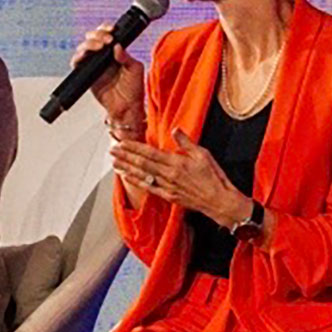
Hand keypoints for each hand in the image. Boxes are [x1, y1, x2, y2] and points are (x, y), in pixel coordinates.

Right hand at [71, 21, 146, 128]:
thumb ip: (126, 57)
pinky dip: (78, 57)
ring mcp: (94, 65)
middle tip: (106, 40)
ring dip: (88, 44)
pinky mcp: (86, 75)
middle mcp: (103, 57)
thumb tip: (117, 46)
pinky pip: (77, 63)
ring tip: (99, 47)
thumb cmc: (134, 89)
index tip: (111, 30)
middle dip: (97, 35)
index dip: (106, 29)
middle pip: (92, 38)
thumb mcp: (135, 69)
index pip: (106, 35)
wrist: (127, 108)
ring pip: (83, 48)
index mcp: (115, 52)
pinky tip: (85, 56)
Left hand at [111, 130, 251, 225]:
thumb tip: (175, 130)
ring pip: (142, 175)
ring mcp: (167, 186)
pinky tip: (127, 178)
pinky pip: (149, 188)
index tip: (122, 142)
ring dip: (127, 168)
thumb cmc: (214, 177)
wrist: (219, 201)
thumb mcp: (203, 154)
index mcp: (176, 162)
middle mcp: (169, 174)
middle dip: (125, 156)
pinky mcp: (169, 196)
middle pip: (142, 163)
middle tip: (112, 150)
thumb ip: (186, 142)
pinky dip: (137, 182)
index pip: (150, 152)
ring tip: (114, 162)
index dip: (134, 147)